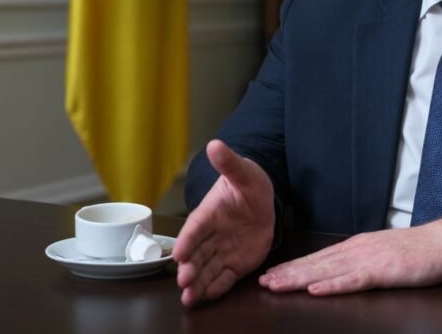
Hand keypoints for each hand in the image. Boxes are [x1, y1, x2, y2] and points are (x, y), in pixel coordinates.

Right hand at [173, 140, 274, 306]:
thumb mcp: (243, 171)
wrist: (263, 200)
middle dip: (189, 267)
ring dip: (198, 284)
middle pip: (197, 253)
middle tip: (184, 281)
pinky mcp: (234, 264)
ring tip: (190, 298)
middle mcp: (211, 235)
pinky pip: (224, 278)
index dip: (187, 239)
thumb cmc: (248, 183)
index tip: (179, 253)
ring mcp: (221, 251)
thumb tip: (215, 144)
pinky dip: (216, 288)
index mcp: (209, 213)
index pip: (195, 227)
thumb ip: (229, 162)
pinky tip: (208, 297)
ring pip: (206, 269)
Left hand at [258, 213, 441, 295]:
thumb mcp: (383, 252)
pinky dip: (332, 286)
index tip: (272, 275)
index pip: (318, 258)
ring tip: (277, 286)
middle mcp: (357, 250)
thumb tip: (342, 269)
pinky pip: (353, 281)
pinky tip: (316, 290)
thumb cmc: (417, 252)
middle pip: (316, 264)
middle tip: (263, 282)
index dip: (294, 267)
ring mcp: (369, 260)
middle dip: (288, 274)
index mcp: (357, 246)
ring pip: (327, 271)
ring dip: (300, 279)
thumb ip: (362, 261)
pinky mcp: (382, 272)